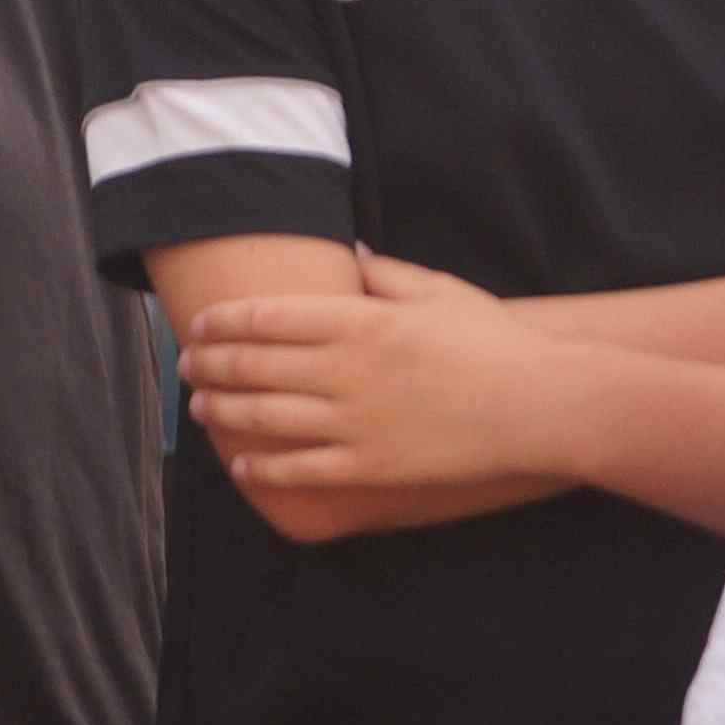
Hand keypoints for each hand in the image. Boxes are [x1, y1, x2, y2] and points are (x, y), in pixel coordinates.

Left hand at [180, 250, 534, 503]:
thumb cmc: (492, 342)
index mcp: (360, 321)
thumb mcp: (438, 291)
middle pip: (254, 366)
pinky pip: (299, 470)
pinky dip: (262, 469)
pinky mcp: (369, 466)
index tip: (201, 325)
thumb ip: (384, 272)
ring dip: (223, 412)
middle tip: (187, 365)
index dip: (224, 322)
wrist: (537, 404)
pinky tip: (243, 464)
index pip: (268, 318)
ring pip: (264, 418)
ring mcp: (354, 421)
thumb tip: (347, 253)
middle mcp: (346, 371)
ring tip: (201, 408)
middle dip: (210, 365)